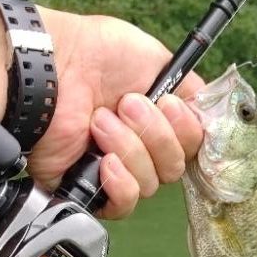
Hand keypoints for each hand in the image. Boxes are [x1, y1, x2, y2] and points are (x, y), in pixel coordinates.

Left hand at [0, 0, 204, 218]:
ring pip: (150, 183)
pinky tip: (104, 160)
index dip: (187, 129)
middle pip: (175, 167)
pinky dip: (121, 183)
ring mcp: (112, 168)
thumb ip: (186, 86)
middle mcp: (137, 145)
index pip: (191, 144)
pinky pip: (122, 204)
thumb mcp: (152, 57)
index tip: (169, 104)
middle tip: (124, 105)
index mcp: (155, 118)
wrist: (50, 66)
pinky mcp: (87, 188)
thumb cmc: (93, 52)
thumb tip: (205, 109)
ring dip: (130, 148)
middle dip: (154, 134)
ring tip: (98, 121)